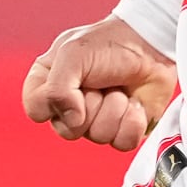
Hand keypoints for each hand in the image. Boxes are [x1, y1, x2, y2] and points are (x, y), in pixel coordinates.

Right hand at [26, 18, 177, 150]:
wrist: (150, 45)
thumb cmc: (109, 44)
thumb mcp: (72, 54)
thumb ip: (57, 89)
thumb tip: (72, 122)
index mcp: (49, 85)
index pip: (36, 110)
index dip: (55, 101)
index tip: (74, 80)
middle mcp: (69, 107)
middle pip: (68, 130)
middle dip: (91, 104)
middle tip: (101, 82)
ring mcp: (96, 121)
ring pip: (98, 136)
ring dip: (115, 108)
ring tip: (119, 88)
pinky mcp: (122, 131)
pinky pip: (122, 142)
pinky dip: (133, 120)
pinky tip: (135, 103)